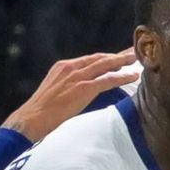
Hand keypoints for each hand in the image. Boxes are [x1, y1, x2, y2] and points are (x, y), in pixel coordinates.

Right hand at [6, 50, 136, 141]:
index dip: (105, 57)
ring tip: (137, 59)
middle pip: (99, 58)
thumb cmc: (41, 111)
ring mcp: (77, 77)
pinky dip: (122, 77)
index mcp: (63, 66)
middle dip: (117, 55)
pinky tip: (133, 76)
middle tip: (133, 51)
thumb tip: (79, 90)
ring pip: (106, 65)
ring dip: (123, 61)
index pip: (89, 59)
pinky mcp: (83, 88)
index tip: (117, 56)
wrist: (32, 118)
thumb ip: (68, 86)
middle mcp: (71, 67)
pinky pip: (108, 80)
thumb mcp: (54, 90)